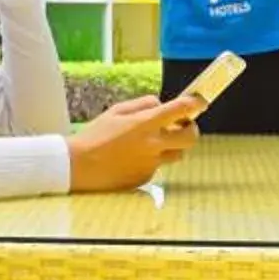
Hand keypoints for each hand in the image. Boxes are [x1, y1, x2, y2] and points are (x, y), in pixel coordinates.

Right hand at [67, 95, 200, 192]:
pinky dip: (152, 160)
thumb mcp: (116, 111)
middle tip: (184, 125)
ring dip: (174, 146)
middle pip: (190, 137)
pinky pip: (158, 166)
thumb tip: (161, 104)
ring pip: (178, 154)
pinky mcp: (146, 177)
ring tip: (156, 142)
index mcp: (145, 124)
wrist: (78, 166)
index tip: (199, 101)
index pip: (179, 110)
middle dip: (192, 129)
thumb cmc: (95, 136)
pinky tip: (133, 158)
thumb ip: (142, 105)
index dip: (194, 103)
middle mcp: (153, 145)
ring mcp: (151, 163)